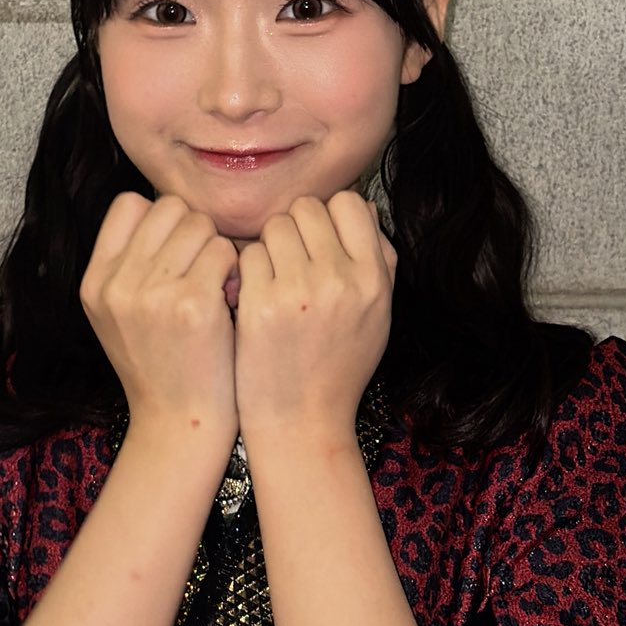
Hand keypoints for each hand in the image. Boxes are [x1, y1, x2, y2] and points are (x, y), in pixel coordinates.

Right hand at [79, 192, 240, 453]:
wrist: (180, 423)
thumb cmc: (162, 365)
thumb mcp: (120, 315)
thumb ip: (129, 263)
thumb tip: (166, 210)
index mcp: (95, 282)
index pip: (128, 204)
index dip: (161, 220)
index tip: (175, 251)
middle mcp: (116, 284)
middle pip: (169, 208)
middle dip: (194, 232)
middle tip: (202, 271)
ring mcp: (152, 293)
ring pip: (200, 224)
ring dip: (217, 249)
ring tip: (216, 286)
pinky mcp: (192, 304)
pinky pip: (224, 251)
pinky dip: (235, 269)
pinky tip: (231, 298)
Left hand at [232, 191, 397, 440]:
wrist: (303, 422)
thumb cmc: (339, 367)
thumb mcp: (378, 314)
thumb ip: (379, 259)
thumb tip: (360, 209)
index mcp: (373, 279)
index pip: (349, 203)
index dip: (329, 216)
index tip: (319, 241)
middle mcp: (340, 280)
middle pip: (306, 208)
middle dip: (295, 229)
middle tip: (290, 262)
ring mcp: (299, 291)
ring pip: (273, 227)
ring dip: (268, 247)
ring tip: (273, 281)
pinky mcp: (260, 305)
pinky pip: (247, 255)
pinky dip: (247, 271)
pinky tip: (253, 297)